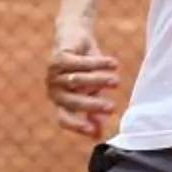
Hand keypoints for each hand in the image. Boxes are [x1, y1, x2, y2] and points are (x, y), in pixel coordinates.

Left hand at [47, 17, 120, 138]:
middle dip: (93, 105)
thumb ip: (94, 111)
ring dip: (99, 81)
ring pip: (78, 80)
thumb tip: (98, 134)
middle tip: (113, 108)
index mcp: (61, 102)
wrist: (76, 37)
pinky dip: (99, 63)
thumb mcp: (92, 91)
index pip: (64, 119)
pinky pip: (81, 63)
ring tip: (116, 82)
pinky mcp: (60, 57)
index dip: (77, 126)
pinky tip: (114, 64)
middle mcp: (55, 90)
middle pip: (73, 102)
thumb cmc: (86, 69)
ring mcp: (54, 74)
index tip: (94, 132)